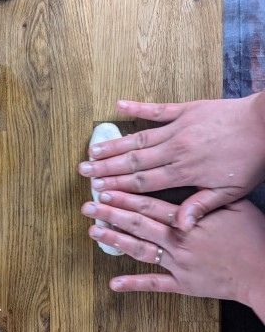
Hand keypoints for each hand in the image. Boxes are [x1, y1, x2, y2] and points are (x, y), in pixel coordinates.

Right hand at [78, 93, 264, 229]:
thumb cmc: (250, 161)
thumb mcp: (230, 192)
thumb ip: (200, 207)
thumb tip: (177, 226)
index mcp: (185, 172)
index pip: (143, 182)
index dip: (118, 187)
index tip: (98, 190)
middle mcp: (175, 149)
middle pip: (133, 161)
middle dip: (106, 168)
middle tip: (83, 171)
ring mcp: (178, 127)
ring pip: (138, 138)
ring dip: (113, 145)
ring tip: (92, 150)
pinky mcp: (185, 110)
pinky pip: (156, 109)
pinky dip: (136, 107)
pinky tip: (118, 106)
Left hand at [81, 193, 264, 322]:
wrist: (263, 272)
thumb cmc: (253, 236)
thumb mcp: (235, 206)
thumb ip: (206, 198)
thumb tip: (183, 190)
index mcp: (188, 221)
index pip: (149, 207)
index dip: (124, 198)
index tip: (105, 190)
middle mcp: (178, 242)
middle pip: (138, 225)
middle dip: (111, 214)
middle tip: (88, 207)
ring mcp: (178, 265)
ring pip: (140, 250)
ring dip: (115, 241)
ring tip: (93, 232)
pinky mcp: (183, 284)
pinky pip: (155, 285)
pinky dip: (134, 284)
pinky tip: (114, 283)